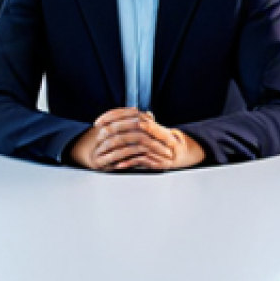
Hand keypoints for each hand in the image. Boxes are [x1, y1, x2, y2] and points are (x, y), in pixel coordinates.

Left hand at [68, 108, 205, 171]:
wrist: (181, 152)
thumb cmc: (161, 139)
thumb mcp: (149, 127)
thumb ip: (137, 121)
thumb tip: (117, 115)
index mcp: (150, 122)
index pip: (129, 115)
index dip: (112, 117)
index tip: (98, 122)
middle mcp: (155, 134)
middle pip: (131, 130)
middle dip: (113, 134)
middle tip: (100, 137)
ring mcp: (156, 148)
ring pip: (134, 147)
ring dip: (117, 151)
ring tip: (105, 154)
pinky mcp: (157, 162)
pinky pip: (140, 161)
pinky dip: (128, 163)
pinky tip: (117, 165)